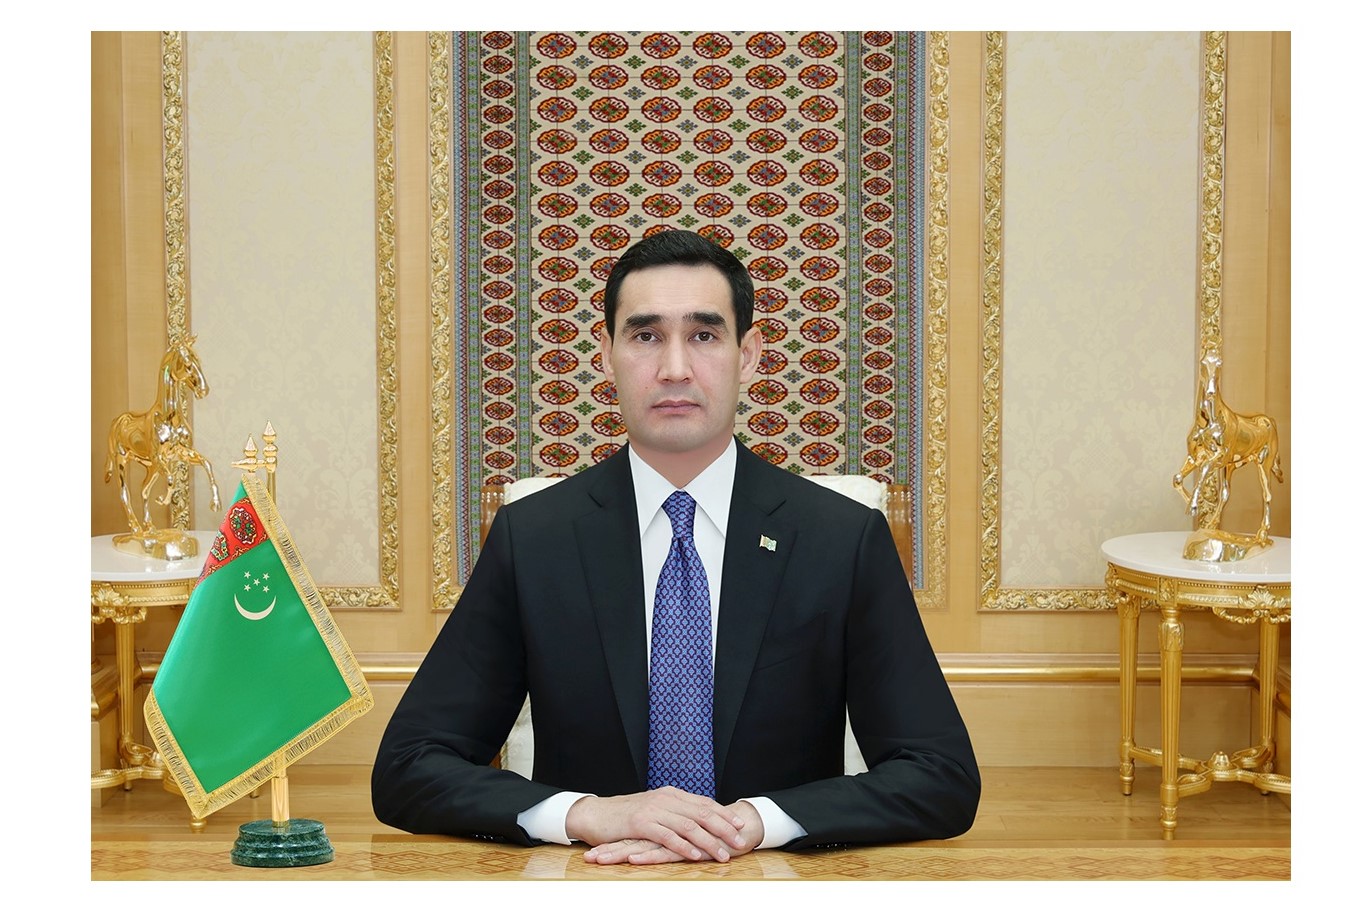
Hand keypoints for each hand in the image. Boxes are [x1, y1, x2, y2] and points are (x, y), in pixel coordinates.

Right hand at [565, 788, 751, 861]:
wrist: (596, 814)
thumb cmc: (624, 815)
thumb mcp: (653, 810)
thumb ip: (673, 813)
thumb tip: (694, 821)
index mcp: (670, 794)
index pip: (703, 803)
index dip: (723, 814)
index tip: (739, 824)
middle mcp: (664, 799)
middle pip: (701, 813)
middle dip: (723, 828)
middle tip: (739, 841)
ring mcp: (653, 810)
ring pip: (688, 825)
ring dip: (708, 841)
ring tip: (722, 854)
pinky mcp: (641, 824)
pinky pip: (667, 836)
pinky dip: (683, 846)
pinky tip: (695, 855)